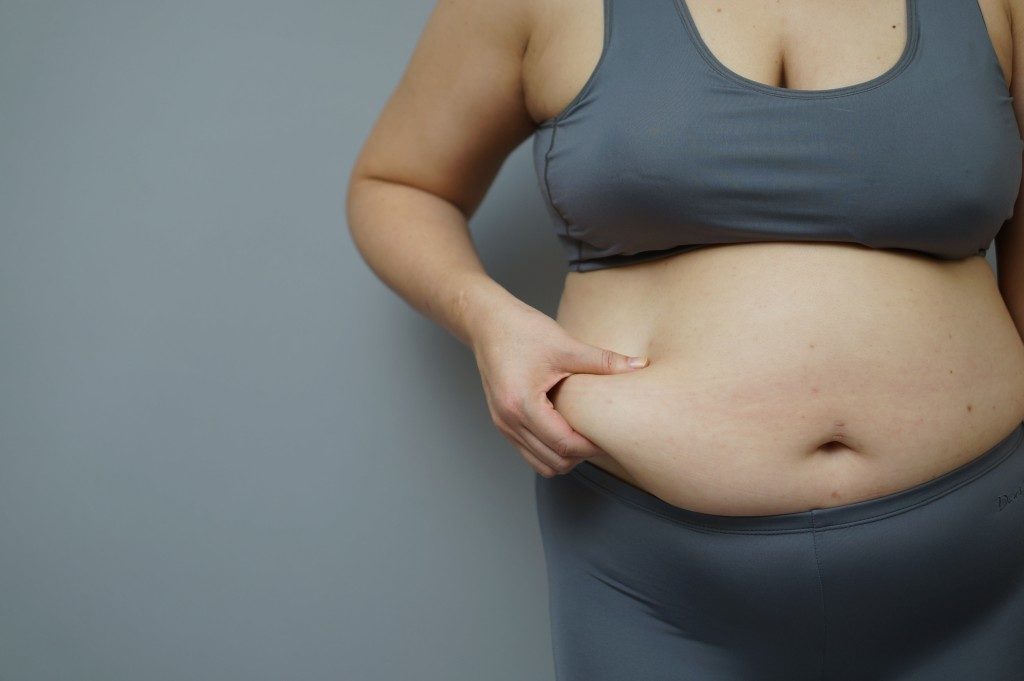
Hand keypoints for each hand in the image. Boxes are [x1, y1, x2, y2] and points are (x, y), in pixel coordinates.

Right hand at [469, 299, 649, 476]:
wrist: (486, 323)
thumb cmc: (521, 330)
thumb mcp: (565, 345)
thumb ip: (603, 361)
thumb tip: (639, 366)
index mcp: (522, 405)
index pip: (564, 445)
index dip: (592, 446)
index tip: (611, 434)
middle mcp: (509, 421)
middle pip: (553, 462)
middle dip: (581, 455)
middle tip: (602, 435)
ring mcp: (503, 425)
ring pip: (541, 463)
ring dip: (565, 455)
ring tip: (584, 433)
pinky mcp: (503, 422)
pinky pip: (530, 451)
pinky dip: (551, 448)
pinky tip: (566, 426)